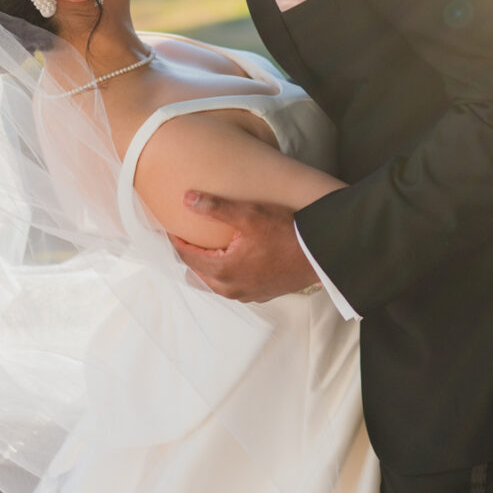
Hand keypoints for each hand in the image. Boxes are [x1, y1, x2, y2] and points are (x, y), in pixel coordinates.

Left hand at [171, 192, 318, 300]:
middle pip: (198, 271)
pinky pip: (233, 285)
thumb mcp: (250, 215)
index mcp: (224, 270)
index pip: (187, 256)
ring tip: (205, 247)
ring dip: (207, 265)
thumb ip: (216, 208)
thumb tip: (187, 199)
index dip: (176, 239)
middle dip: (190, 253)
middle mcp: (231, 288)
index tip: (170, 225)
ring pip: (215, 281)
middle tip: (184, 235)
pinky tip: (230, 259)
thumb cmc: (288, 234)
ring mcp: (247, 294)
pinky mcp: (261, 294)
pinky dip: (226, 273)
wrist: (322, 254)